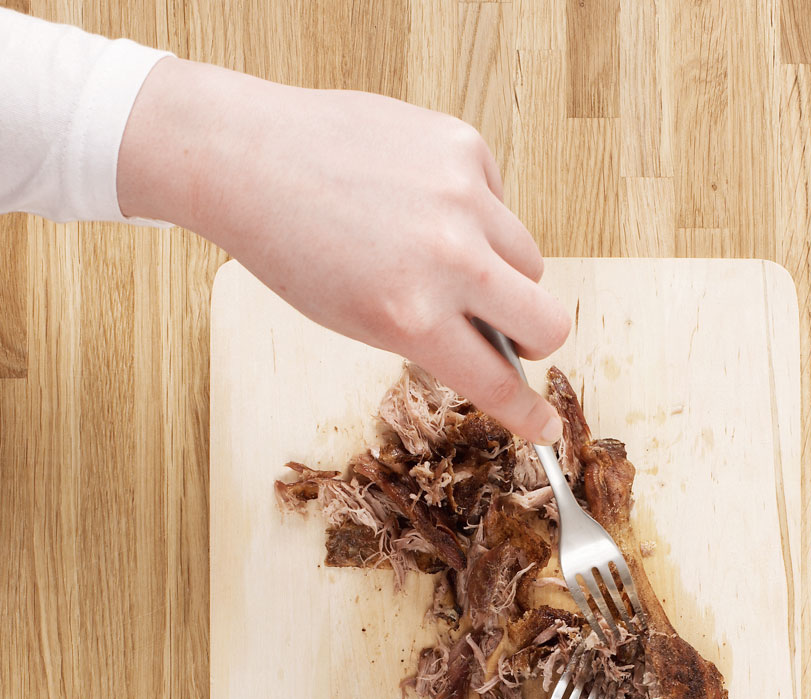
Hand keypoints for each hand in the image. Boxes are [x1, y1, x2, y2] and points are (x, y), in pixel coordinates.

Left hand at [117, 58, 568, 442]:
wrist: (249, 157)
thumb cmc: (292, 248)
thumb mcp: (359, 320)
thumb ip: (433, 335)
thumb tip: (496, 343)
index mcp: (412, 318)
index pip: (497, 382)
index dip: (528, 413)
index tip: (545, 427)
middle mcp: (447, 259)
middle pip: (549, 321)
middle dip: (537, 339)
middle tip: (512, 333)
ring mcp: (462, 197)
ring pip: (529, 258)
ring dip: (503, 271)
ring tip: (444, 254)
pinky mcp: (464, 146)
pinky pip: (498, 199)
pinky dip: (473, 211)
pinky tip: (419, 199)